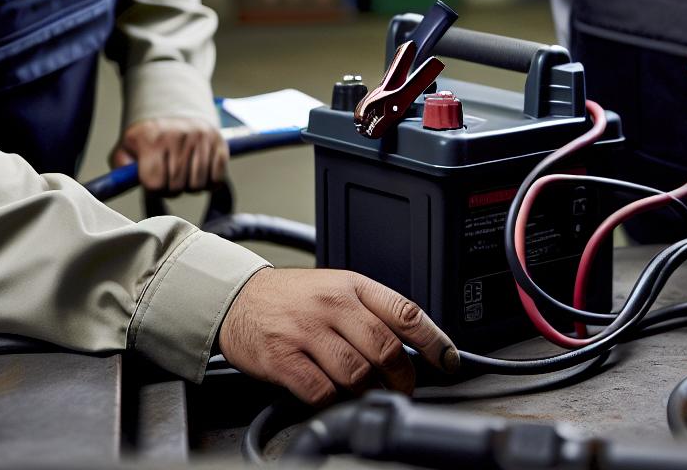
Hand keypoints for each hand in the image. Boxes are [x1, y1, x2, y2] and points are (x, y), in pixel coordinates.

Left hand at [109, 116, 227, 194]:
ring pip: (198, 185)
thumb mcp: (126, 147)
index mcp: (152, 138)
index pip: (155, 183)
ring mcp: (201, 138)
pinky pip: (217, 178)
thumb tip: (127, 179)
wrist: (174, 109)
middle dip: (171, 189)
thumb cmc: (149, 136)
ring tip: (184, 174)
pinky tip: (199, 172)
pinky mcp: (219, 142)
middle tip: (168, 178)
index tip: (153, 181)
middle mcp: (178, 136)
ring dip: (190, 186)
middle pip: (177, 187)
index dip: (154, 188)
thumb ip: (121, 166)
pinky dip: (209, 182)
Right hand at [218, 267, 459, 404]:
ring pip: (357, 374)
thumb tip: (413, 346)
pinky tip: (331, 394)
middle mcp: (332, 305)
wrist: (236, 298)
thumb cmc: (291, 298)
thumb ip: (371, 312)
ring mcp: (306, 332)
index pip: (405, 312)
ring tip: (363, 390)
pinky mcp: (283, 359)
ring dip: (366, 391)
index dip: (435, 341)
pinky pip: (322, 391)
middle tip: (403, 386)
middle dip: (402, 376)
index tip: (449, 361)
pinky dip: (333, 400)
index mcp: (352, 286)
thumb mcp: (336, 288)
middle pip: (386, 349)